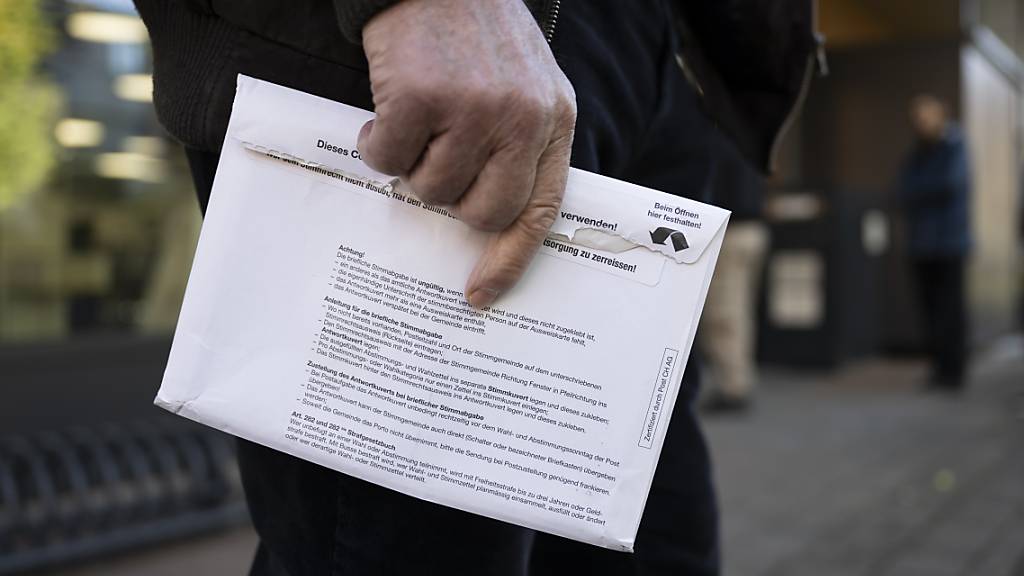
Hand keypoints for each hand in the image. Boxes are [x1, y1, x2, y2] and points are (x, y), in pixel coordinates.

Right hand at [359, 0, 576, 308]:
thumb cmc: (476, 37)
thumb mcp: (525, 87)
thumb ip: (520, 147)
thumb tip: (483, 219)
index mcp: (553, 121)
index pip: (540, 210)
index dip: (510, 259)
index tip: (480, 293)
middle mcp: (522, 119)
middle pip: (482, 212)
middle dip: (450, 199)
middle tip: (435, 162)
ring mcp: (473, 110)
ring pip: (430, 190)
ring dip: (412, 164)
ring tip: (416, 120)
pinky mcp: (421, 99)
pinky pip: (387, 160)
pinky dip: (376, 143)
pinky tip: (386, 110)